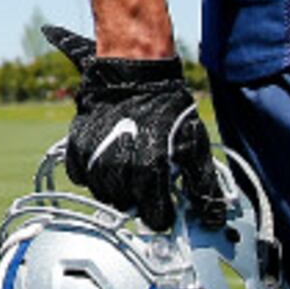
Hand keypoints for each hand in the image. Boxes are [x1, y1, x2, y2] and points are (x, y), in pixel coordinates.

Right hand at [41, 23, 227, 233]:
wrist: (135, 70)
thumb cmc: (167, 106)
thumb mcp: (194, 142)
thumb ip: (202, 184)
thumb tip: (212, 218)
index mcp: (150, 167)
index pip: (153, 216)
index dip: (160, 216)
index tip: (163, 210)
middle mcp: (119, 165)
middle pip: (126, 205)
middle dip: (138, 199)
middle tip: (146, 181)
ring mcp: (94, 154)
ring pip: (102, 193)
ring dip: (115, 188)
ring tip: (127, 170)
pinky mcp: (77, 143)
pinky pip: (79, 175)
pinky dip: (91, 174)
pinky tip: (105, 160)